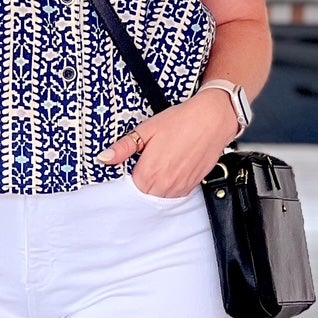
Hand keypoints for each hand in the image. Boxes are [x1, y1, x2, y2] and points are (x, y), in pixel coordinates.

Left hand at [95, 90, 233, 197]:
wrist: (213, 119)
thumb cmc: (181, 121)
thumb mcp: (147, 129)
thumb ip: (124, 147)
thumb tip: (104, 158)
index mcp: (149, 172)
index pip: (129, 190)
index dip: (127, 180)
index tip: (129, 170)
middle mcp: (165, 185)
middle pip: (144, 196)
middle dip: (141, 184)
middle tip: (144, 166)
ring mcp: (180, 187)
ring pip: (160, 198)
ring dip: (155, 188)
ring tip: (159, 166)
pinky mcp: (192, 185)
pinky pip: (175, 195)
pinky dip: (170, 187)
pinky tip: (170, 171)